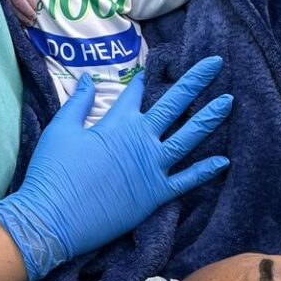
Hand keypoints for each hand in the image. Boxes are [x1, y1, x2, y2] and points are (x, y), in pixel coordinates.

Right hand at [0, 0, 40, 25]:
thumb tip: (34, 7)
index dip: (32, 4)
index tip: (36, 11)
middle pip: (18, 2)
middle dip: (27, 12)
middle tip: (33, 19)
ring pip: (12, 8)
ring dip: (21, 17)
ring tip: (29, 23)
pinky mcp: (0, 0)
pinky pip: (8, 10)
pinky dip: (16, 16)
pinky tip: (21, 21)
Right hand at [0, 57, 232, 280]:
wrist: (53, 217)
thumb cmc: (52, 172)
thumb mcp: (60, 130)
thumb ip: (78, 103)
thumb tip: (86, 79)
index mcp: (117, 122)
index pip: (136, 93)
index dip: (145, 79)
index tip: (154, 70)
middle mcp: (141, 140)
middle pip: (174, 104)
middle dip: (196, 82)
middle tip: (215, 63)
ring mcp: (153, 167)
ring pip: (189, 137)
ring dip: (210, 118)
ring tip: (228, 101)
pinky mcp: (156, 195)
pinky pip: (187, 181)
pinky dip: (206, 171)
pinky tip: (224, 161)